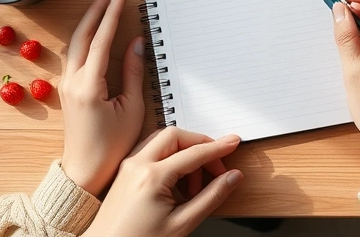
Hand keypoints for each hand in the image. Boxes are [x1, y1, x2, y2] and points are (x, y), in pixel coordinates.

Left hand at [60, 0, 145, 195]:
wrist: (84, 171)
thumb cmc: (112, 146)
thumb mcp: (131, 109)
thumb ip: (132, 73)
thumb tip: (136, 43)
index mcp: (89, 85)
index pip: (100, 40)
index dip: (111, 14)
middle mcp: (72, 81)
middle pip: (82, 34)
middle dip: (96, 9)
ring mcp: (66, 84)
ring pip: (75, 43)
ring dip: (89, 20)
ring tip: (103, 2)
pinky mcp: (67, 89)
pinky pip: (74, 54)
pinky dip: (84, 36)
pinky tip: (93, 30)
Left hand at [84, 127, 243, 236]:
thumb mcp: (182, 224)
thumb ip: (211, 197)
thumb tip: (232, 178)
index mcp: (153, 177)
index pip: (194, 153)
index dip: (218, 148)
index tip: (233, 143)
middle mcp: (138, 164)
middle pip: (176, 136)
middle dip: (200, 146)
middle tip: (215, 167)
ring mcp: (129, 165)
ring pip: (162, 140)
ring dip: (184, 152)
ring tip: (194, 184)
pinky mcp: (125, 170)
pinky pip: (151, 150)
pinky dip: (169, 157)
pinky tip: (177, 181)